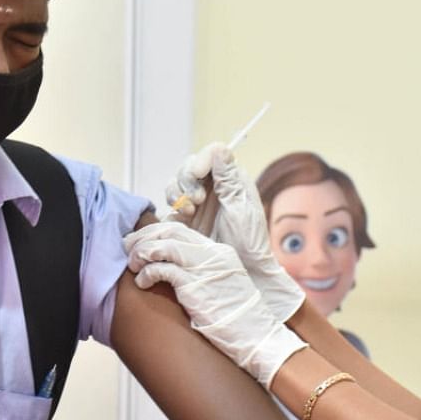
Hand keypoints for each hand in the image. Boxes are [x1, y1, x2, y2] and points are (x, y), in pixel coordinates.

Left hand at [124, 221, 306, 387]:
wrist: (257, 336)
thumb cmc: (239, 318)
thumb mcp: (223, 286)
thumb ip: (203, 272)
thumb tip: (173, 269)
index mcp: (220, 252)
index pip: (181, 229)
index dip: (156, 231)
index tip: (141, 241)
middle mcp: (212, 255)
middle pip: (169, 230)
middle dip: (143, 236)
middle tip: (127, 247)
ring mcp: (204, 268)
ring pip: (162, 245)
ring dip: (141, 253)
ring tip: (133, 265)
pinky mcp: (194, 286)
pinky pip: (161, 269)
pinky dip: (146, 273)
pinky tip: (142, 282)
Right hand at [166, 143, 304, 321]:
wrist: (244, 271)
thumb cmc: (250, 241)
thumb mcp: (242, 208)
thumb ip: (228, 179)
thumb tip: (219, 148)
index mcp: (231, 180)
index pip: (210, 156)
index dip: (200, 161)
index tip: (197, 174)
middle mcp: (212, 187)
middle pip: (189, 167)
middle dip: (187, 179)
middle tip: (197, 200)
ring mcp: (197, 203)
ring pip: (177, 183)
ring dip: (179, 192)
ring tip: (190, 209)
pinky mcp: (184, 220)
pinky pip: (170, 204)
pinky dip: (172, 205)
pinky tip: (183, 216)